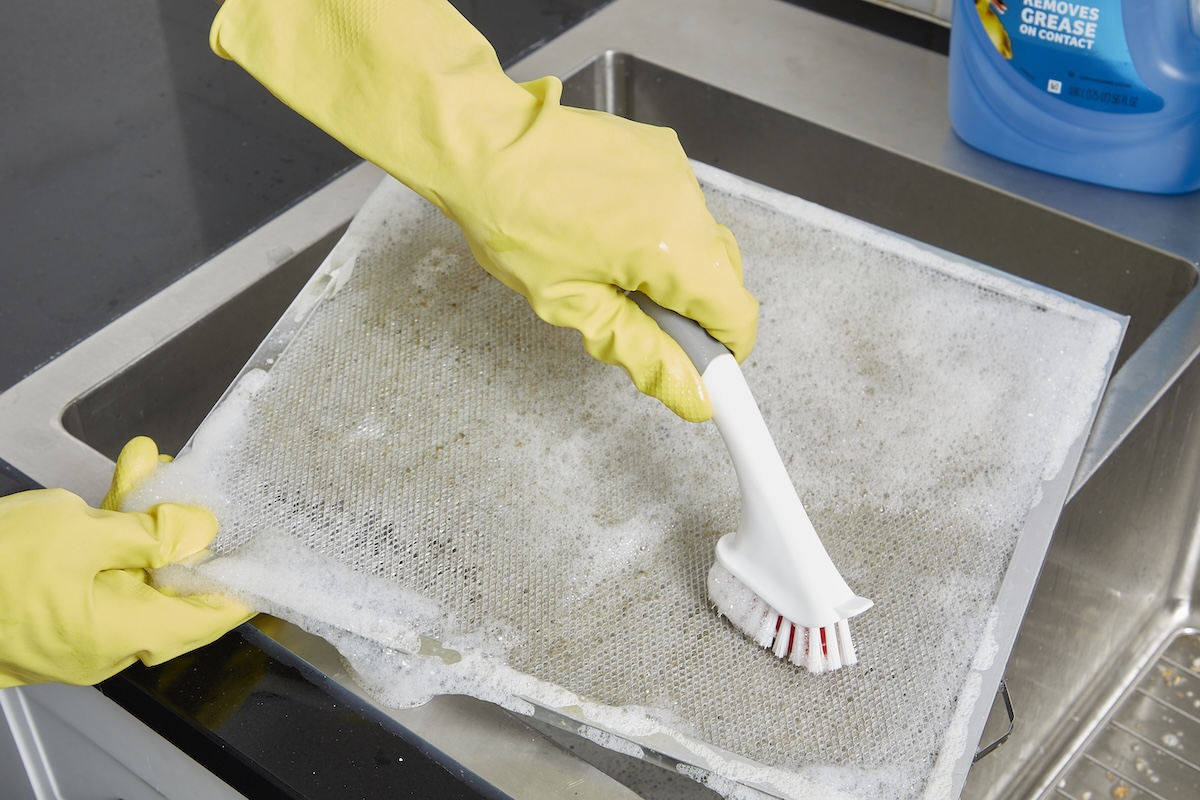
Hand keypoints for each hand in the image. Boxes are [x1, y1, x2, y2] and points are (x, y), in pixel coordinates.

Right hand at [0, 438, 250, 686]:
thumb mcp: (80, 534)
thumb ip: (150, 533)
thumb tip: (199, 530)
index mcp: (125, 632)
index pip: (209, 615)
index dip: (242, 583)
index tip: (268, 556)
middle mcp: (107, 638)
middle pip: (170, 582)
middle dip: (182, 526)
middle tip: (190, 487)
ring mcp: (78, 624)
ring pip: (131, 567)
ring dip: (142, 516)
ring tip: (147, 467)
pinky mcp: (51, 605)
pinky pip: (95, 568)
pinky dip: (108, 528)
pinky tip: (119, 483)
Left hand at [446, 77, 757, 421]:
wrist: (484, 144)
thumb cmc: (512, 219)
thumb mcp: (573, 304)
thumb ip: (641, 352)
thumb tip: (689, 393)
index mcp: (670, 249)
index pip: (737, 314)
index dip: (725, 349)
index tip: (705, 368)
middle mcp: (686, 204)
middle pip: (724, 276)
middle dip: (692, 308)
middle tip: (637, 316)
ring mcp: (677, 172)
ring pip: (701, 240)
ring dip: (673, 264)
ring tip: (610, 264)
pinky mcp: (662, 150)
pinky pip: (679, 204)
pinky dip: (658, 226)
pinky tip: (608, 226)